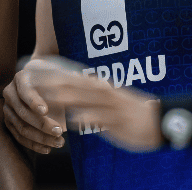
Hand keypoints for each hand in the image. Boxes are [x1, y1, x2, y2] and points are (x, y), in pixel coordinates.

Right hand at [2, 59, 66, 153]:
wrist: (43, 88)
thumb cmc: (54, 82)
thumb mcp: (60, 78)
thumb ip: (65, 83)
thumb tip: (75, 85)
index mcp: (21, 78)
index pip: (25, 91)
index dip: (34, 101)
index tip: (46, 111)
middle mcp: (10, 93)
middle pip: (23, 112)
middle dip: (42, 124)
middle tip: (60, 131)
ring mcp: (8, 109)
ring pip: (21, 128)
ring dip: (41, 138)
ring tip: (59, 142)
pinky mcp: (9, 123)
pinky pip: (19, 138)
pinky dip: (34, 145)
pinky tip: (48, 148)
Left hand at [29, 60, 162, 152]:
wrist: (157, 121)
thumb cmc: (129, 111)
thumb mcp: (109, 98)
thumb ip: (89, 94)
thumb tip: (69, 89)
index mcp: (100, 86)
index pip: (73, 76)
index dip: (54, 73)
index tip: (36, 70)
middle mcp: (104, 92)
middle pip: (75, 84)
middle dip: (54, 83)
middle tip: (34, 81)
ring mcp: (110, 106)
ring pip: (85, 99)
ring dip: (66, 98)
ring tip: (48, 97)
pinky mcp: (117, 121)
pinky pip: (100, 118)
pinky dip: (86, 118)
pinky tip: (73, 120)